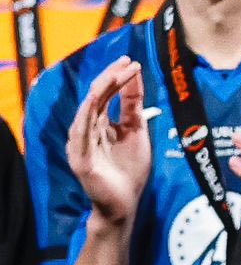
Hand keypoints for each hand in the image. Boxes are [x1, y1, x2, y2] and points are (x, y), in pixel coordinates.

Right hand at [67, 56, 150, 226]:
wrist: (125, 203)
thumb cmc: (129, 169)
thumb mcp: (136, 131)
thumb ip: (133, 106)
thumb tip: (134, 76)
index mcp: (99, 123)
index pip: (104, 94)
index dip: (116, 77)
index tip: (132, 62)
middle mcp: (87, 130)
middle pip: (95, 97)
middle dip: (111, 78)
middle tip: (127, 62)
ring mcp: (81, 144)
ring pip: (87, 110)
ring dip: (101, 91)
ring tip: (116, 74)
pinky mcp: (80, 159)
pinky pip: (81, 133)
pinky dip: (87, 115)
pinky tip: (94, 100)